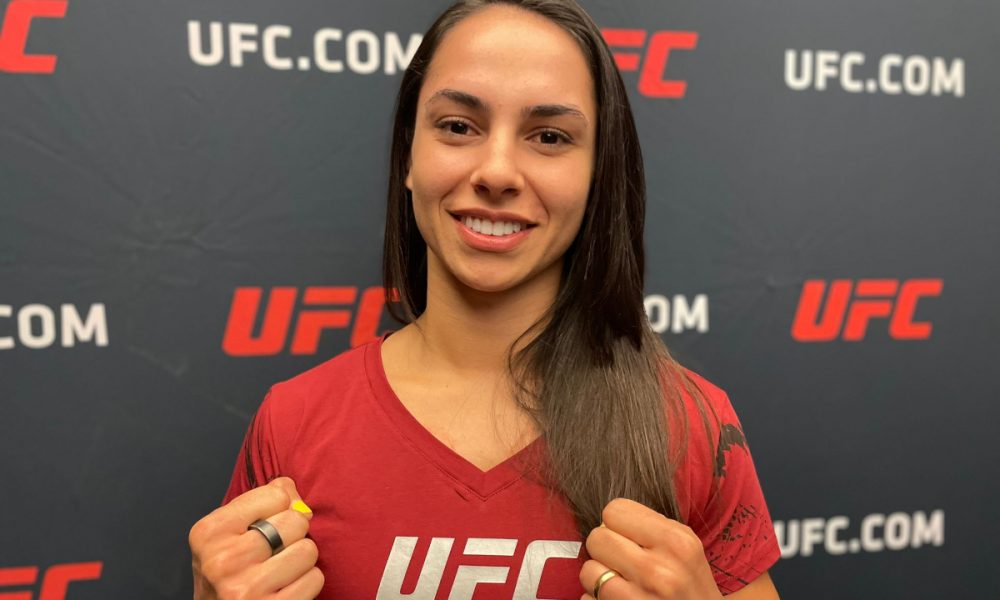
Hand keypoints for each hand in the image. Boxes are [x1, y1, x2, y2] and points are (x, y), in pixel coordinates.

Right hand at [189, 477, 323, 598]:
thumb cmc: (228, 570)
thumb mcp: (229, 531)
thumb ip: (264, 500)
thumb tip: (300, 503)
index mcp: (210, 532)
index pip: (275, 495)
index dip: (278, 509)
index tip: (263, 527)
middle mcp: (224, 560)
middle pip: (295, 521)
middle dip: (292, 534)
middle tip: (274, 550)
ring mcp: (246, 589)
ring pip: (307, 550)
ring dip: (301, 560)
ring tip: (280, 569)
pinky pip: (314, 579)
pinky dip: (307, 582)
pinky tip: (287, 587)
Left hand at [579, 498, 721, 599]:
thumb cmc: (689, 585)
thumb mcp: (686, 547)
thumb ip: (651, 526)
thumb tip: (607, 519)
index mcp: (676, 542)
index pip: (615, 510)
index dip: (617, 523)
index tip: (627, 536)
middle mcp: (658, 570)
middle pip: (597, 538)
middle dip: (605, 549)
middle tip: (621, 561)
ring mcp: (639, 599)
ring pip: (588, 571)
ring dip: (598, 578)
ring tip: (619, 583)